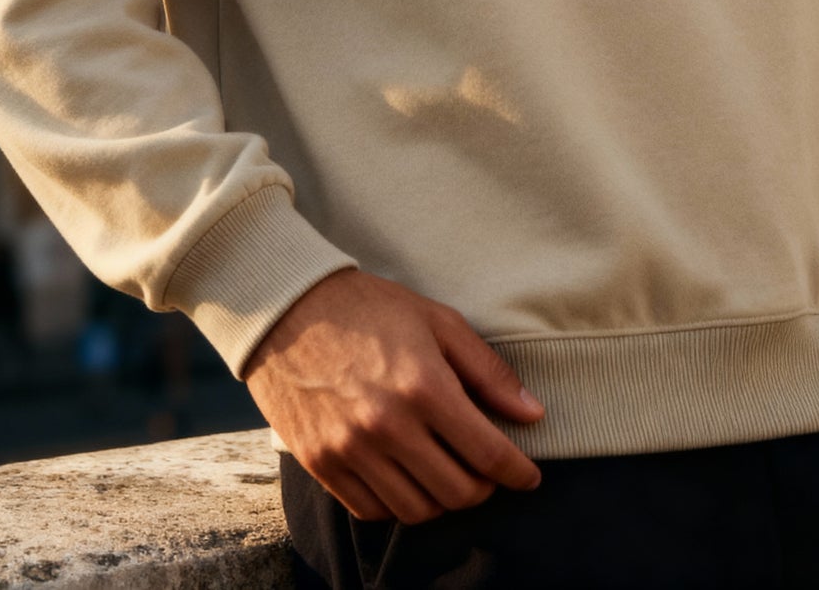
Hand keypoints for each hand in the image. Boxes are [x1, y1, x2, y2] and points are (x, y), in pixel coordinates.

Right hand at [244, 266, 544, 523]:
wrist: (286, 309)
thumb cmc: (368, 308)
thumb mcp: (437, 321)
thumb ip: (487, 371)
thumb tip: (532, 414)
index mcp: (423, 386)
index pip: (487, 454)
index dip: (517, 472)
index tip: (528, 476)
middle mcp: (388, 426)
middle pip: (457, 492)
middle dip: (484, 488)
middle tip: (485, 470)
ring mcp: (351, 450)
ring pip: (417, 510)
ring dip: (442, 500)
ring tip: (447, 473)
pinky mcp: (321, 463)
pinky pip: (372, 510)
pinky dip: (398, 504)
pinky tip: (406, 477)